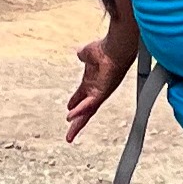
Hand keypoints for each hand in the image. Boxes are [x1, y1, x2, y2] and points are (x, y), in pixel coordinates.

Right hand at [63, 27, 136, 141]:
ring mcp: (99, 93)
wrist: (114, 47)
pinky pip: (89, 105)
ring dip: (78, 123)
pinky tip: (70, 116)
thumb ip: (83, 56)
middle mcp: (96, 90)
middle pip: (84, 111)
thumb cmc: (104, 48)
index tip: (68, 110)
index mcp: (91, 82)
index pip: (81, 97)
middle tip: (70, 136)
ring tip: (70, 135)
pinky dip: (79, 110)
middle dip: (76, 123)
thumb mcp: (87, 53)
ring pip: (87, 113)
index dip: (75, 104)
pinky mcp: (101, 93)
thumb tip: (80, 54)